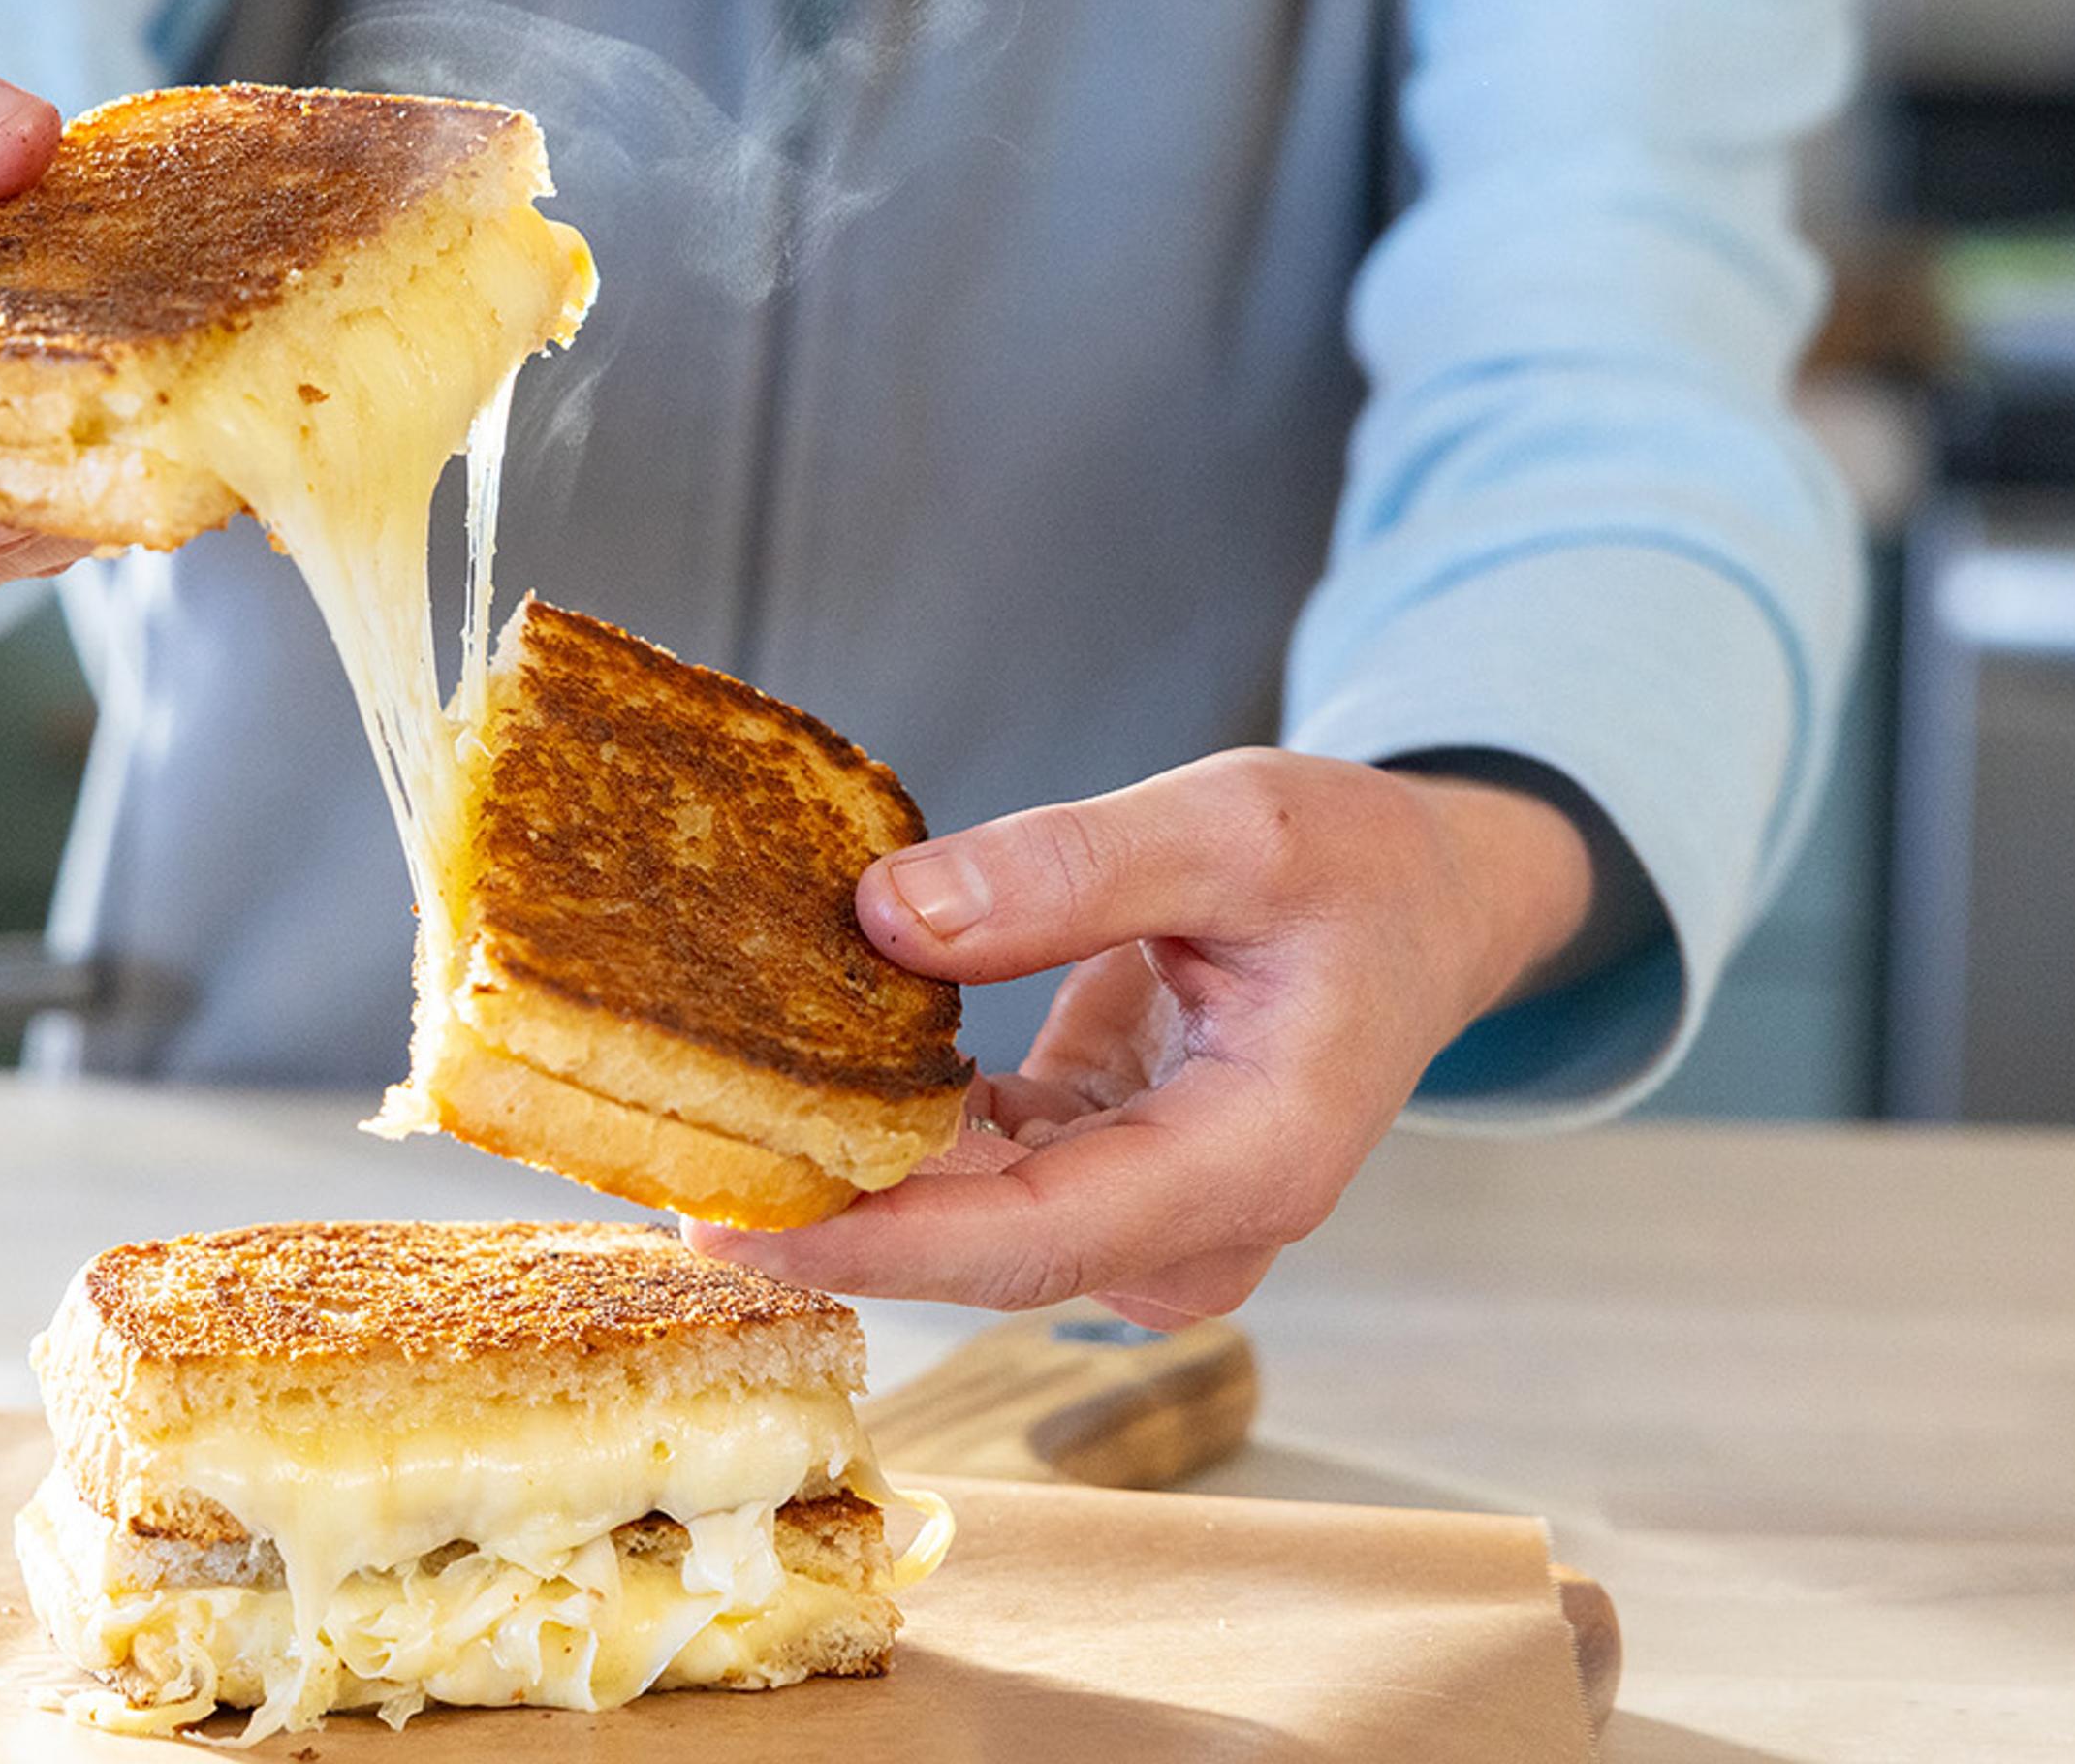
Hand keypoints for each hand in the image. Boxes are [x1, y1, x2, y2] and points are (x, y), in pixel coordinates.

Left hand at [689, 748, 1596, 1324]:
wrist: (1424, 910)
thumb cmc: (1356, 867)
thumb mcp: (1234, 825)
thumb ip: (1068, 870)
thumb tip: (884, 916)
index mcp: (1255, 1160)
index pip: (1031, 1234)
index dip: (871, 1239)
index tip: (728, 1221)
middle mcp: (1197, 1228)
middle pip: (973, 1250)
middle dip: (816, 1215)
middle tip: (649, 1163)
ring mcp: (1145, 1224)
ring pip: (959, 1222)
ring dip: (830, 1173)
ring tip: (682, 1111)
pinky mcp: (1098, 1188)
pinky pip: (969, 1178)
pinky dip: (881, 1131)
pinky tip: (780, 1075)